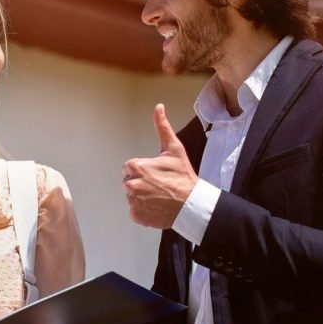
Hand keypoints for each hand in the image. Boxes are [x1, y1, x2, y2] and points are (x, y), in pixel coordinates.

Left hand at [122, 103, 197, 228]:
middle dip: (141, 181)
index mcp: (136, 167)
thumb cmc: (184, 177)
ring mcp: (133, 202)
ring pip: (132, 196)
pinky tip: (157, 206)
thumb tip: (158, 107)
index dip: (143, 168)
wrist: (193, 204)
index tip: (156, 172)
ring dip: (142, 196)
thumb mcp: (174, 149)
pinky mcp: (137, 216)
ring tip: (159, 195)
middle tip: (159, 185)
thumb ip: (162, 127)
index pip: (130, 167)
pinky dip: (143, 210)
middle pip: (129, 181)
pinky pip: (135, 211)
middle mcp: (131, 185)